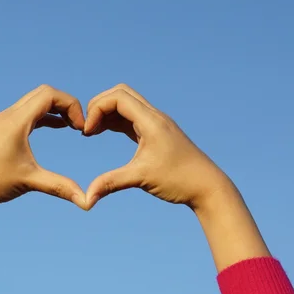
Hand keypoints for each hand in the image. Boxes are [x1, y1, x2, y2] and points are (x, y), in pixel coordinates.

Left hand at [0, 85, 86, 232]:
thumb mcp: (29, 181)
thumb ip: (60, 187)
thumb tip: (87, 201)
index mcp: (16, 121)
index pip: (50, 95)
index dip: (71, 105)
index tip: (80, 128)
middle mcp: (9, 115)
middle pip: (43, 93)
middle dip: (65, 104)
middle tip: (79, 125)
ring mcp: (2, 121)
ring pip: (34, 102)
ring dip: (54, 109)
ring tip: (71, 126)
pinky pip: (26, 113)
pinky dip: (43, 116)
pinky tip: (55, 127)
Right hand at [83, 84, 232, 210]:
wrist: (207, 186)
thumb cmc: (179, 180)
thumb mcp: (141, 178)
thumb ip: (111, 183)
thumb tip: (86, 199)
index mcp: (151, 121)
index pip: (117, 97)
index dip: (97, 109)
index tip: (87, 132)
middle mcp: (154, 116)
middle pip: (120, 93)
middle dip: (99, 106)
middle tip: (87, 128)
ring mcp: (156, 123)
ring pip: (126, 104)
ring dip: (106, 113)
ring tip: (91, 132)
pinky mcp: (156, 133)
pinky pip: (131, 117)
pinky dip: (115, 121)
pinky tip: (104, 133)